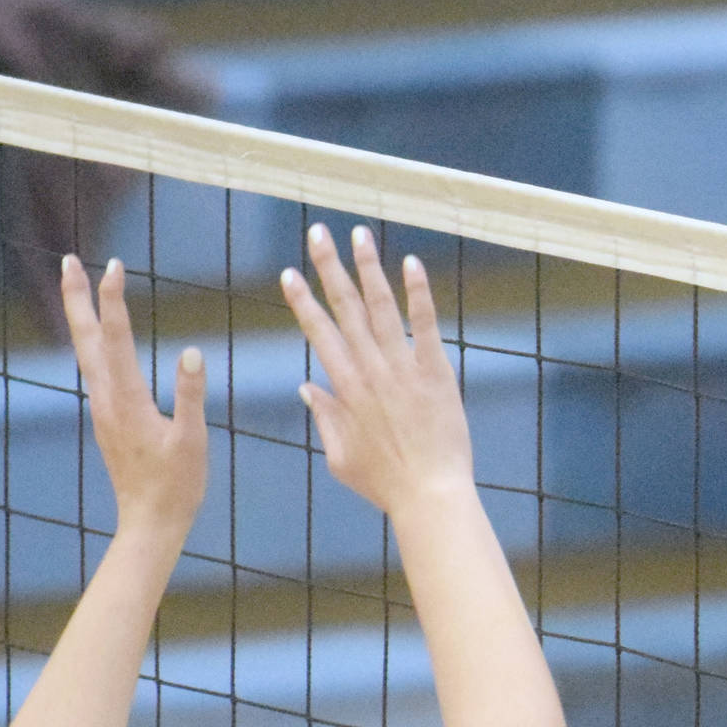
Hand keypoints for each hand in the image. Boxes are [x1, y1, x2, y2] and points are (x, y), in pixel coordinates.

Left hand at [61, 255, 206, 536]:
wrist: (150, 522)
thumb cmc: (176, 485)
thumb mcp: (192, 440)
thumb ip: (190, 395)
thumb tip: (192, 352)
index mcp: (127, 399)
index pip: (117, 337)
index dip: (114, 299)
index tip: (115, 265)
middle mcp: (106, 398)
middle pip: (85, 337)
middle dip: (77, 297)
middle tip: (69, 260)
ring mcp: (104, 408)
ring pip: (85, 351)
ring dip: (81, 316)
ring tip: (79, 289)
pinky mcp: (109, 418)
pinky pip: (94, 368)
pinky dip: (92, 342)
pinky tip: (96, 340)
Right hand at [281, 224, 471, 521]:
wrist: (430, 493)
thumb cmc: (385, 482)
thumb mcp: (341, 456)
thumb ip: (324, 417)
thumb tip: (307, 387)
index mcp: (344, 388)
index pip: (318, 333)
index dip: (303, 301)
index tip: (290, 273)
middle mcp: (370, 370)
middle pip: (345, 309)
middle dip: (329, 268)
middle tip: (318, 232)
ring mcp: (404, 368)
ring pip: (381, 307)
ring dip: (368, 267)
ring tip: (359, 234)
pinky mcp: (436, 372)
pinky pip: (425, 324)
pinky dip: (418, 292)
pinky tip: (412, 262)